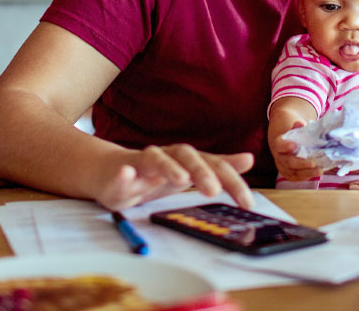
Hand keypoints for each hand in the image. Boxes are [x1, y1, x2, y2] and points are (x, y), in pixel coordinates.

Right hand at [94, 144, 253, 211]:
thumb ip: (217, 168)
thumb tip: (248, 158)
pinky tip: (127, 175)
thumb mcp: (188, 173)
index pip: (214, 165)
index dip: (232, 182)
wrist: (110, 172)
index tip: (247, 203)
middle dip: (202, 172)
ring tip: (181, 179)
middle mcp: (167, 156)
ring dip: (169, 167)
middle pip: (187, 156)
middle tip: (213, 191)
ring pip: (156, 158)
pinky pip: (121, 172)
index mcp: (186, 160)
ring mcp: (142, 162)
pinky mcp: (120, 172)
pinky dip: (124, 174)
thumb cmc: (152, 175)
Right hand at [269, 121, 322, 181]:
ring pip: (293, 172)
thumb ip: (298, 126)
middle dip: (301, 163)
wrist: (288, 143)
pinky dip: (306, 176)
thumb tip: (300, 123)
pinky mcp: (289, 174)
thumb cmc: (294, 135)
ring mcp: (283, 167)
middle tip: (313, 163)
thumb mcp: (296, 128)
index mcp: (279, 144)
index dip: (285, 146)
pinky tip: (315, 173)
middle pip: (288, 162)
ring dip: (307, 172)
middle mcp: (279, 157)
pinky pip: (297, 177)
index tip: (294, 145)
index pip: (279, 145)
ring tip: (320, 170)